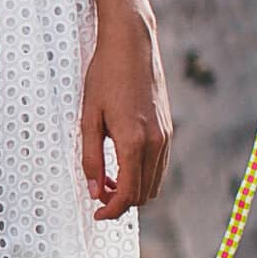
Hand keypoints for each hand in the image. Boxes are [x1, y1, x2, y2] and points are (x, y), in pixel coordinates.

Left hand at [82, 13, 170, 219]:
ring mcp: (165, 135)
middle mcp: (155, 142)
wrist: (132, 44)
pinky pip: (159, 165)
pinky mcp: (168, 128)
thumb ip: (90, 157)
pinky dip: (143, 174)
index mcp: (133, 141)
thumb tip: (94, 190)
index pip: (128, 194)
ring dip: (133, 189)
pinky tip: (123, 162)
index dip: (111, 211)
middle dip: (122, 202)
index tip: (97, 214)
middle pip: (143, 194)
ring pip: (154, 182)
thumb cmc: (105, 75)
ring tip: (108, 178)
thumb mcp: (88, 117)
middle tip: (98, 194)